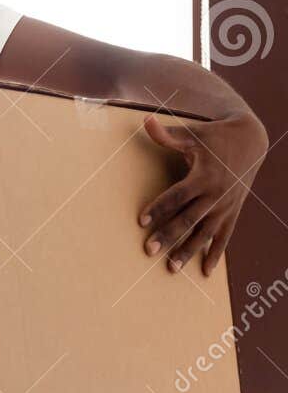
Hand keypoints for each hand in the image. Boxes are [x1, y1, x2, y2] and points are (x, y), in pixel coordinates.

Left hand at [140, 112, 267, 275]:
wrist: (251, 140)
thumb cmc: (214, 136)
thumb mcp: (192, 134)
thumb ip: (167, 134)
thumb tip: (145, 120)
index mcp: (204, 176)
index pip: (177, 196)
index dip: (158, 208)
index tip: (141, 221)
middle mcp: (216, 194)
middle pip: (188, 219)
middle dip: (168, 235)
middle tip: (148, 250)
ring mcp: (226, 206)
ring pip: (205, 233)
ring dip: (188, 251)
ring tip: (171, 269)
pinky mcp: (233, 212)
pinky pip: (223, 237)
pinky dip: (215, 254)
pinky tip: (205, 272)